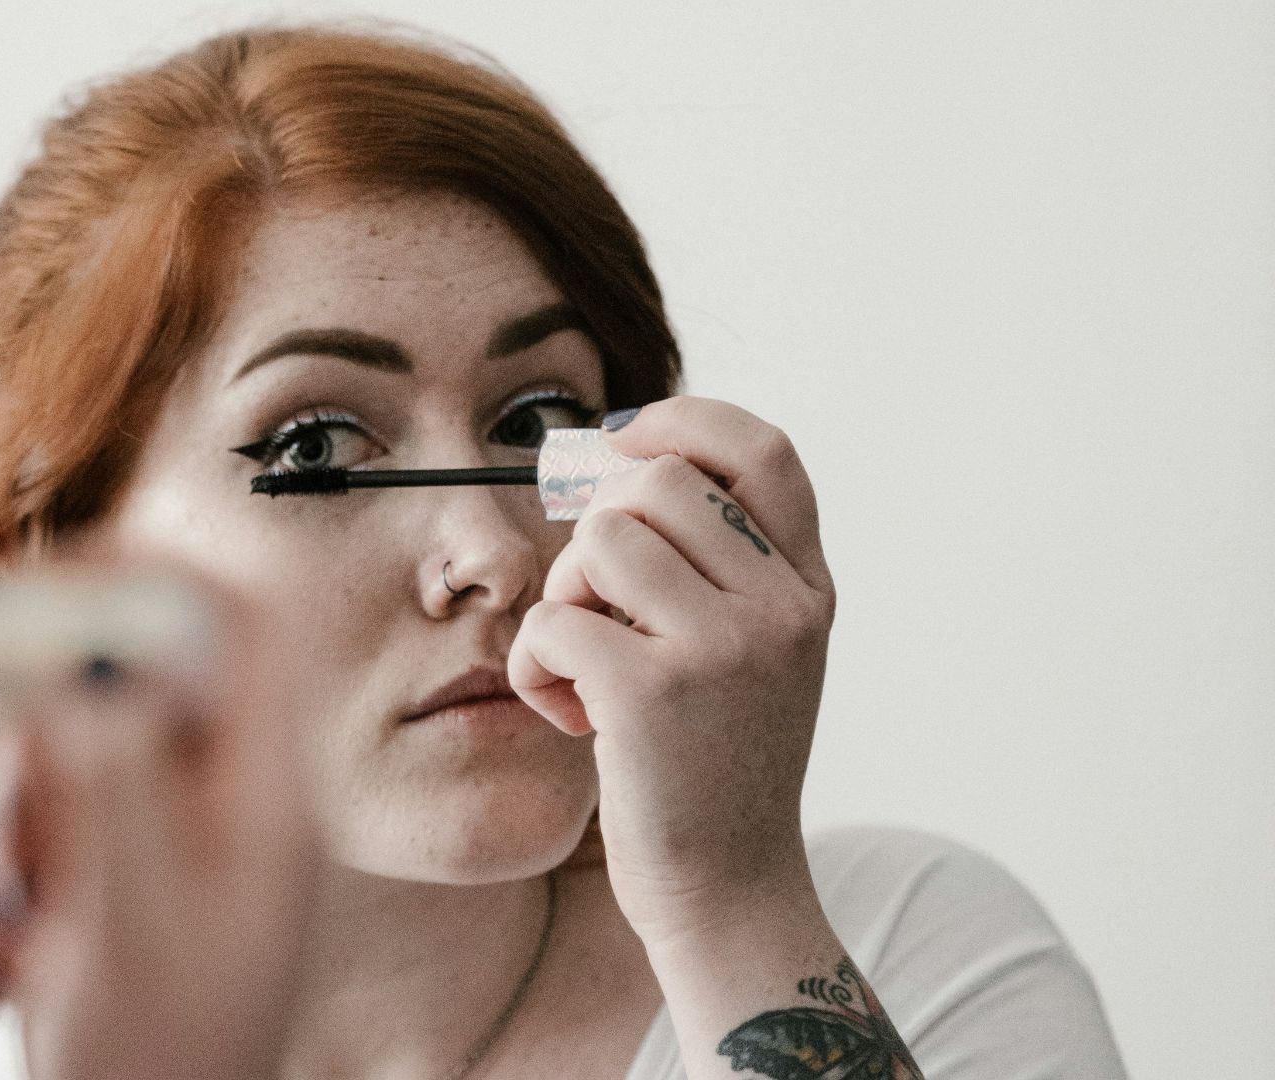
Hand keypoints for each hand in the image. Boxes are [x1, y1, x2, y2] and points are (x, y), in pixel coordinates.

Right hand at [0, 566, 315, 1079]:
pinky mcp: (74, 869)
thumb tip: (82, 660)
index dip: (154, 575)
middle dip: (20, 756)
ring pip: (29, 756)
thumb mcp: (135, 930)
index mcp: (259, 797)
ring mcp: (134, 829)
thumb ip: (111, 787)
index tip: (50, 577)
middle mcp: (199, 796)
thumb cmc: (170, 1069)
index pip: (238, 627)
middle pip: (103, 682)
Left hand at [507, 397, 834, 941]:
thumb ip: (715, 564)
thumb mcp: (750, 654)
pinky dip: (533, 665)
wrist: (729, 893)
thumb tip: (617, 455)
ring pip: (598, 540)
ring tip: (585, 668)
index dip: (683, 423)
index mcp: (806, 590)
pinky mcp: (652, 694)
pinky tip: (568, 714)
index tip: (623, 442)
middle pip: (653, 483)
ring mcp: (723, 648)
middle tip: (597, 610)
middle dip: (597, 533)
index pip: (763, 450)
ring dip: (564, 599)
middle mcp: (780, 608)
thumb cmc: (713, 766)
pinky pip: (551, 619)